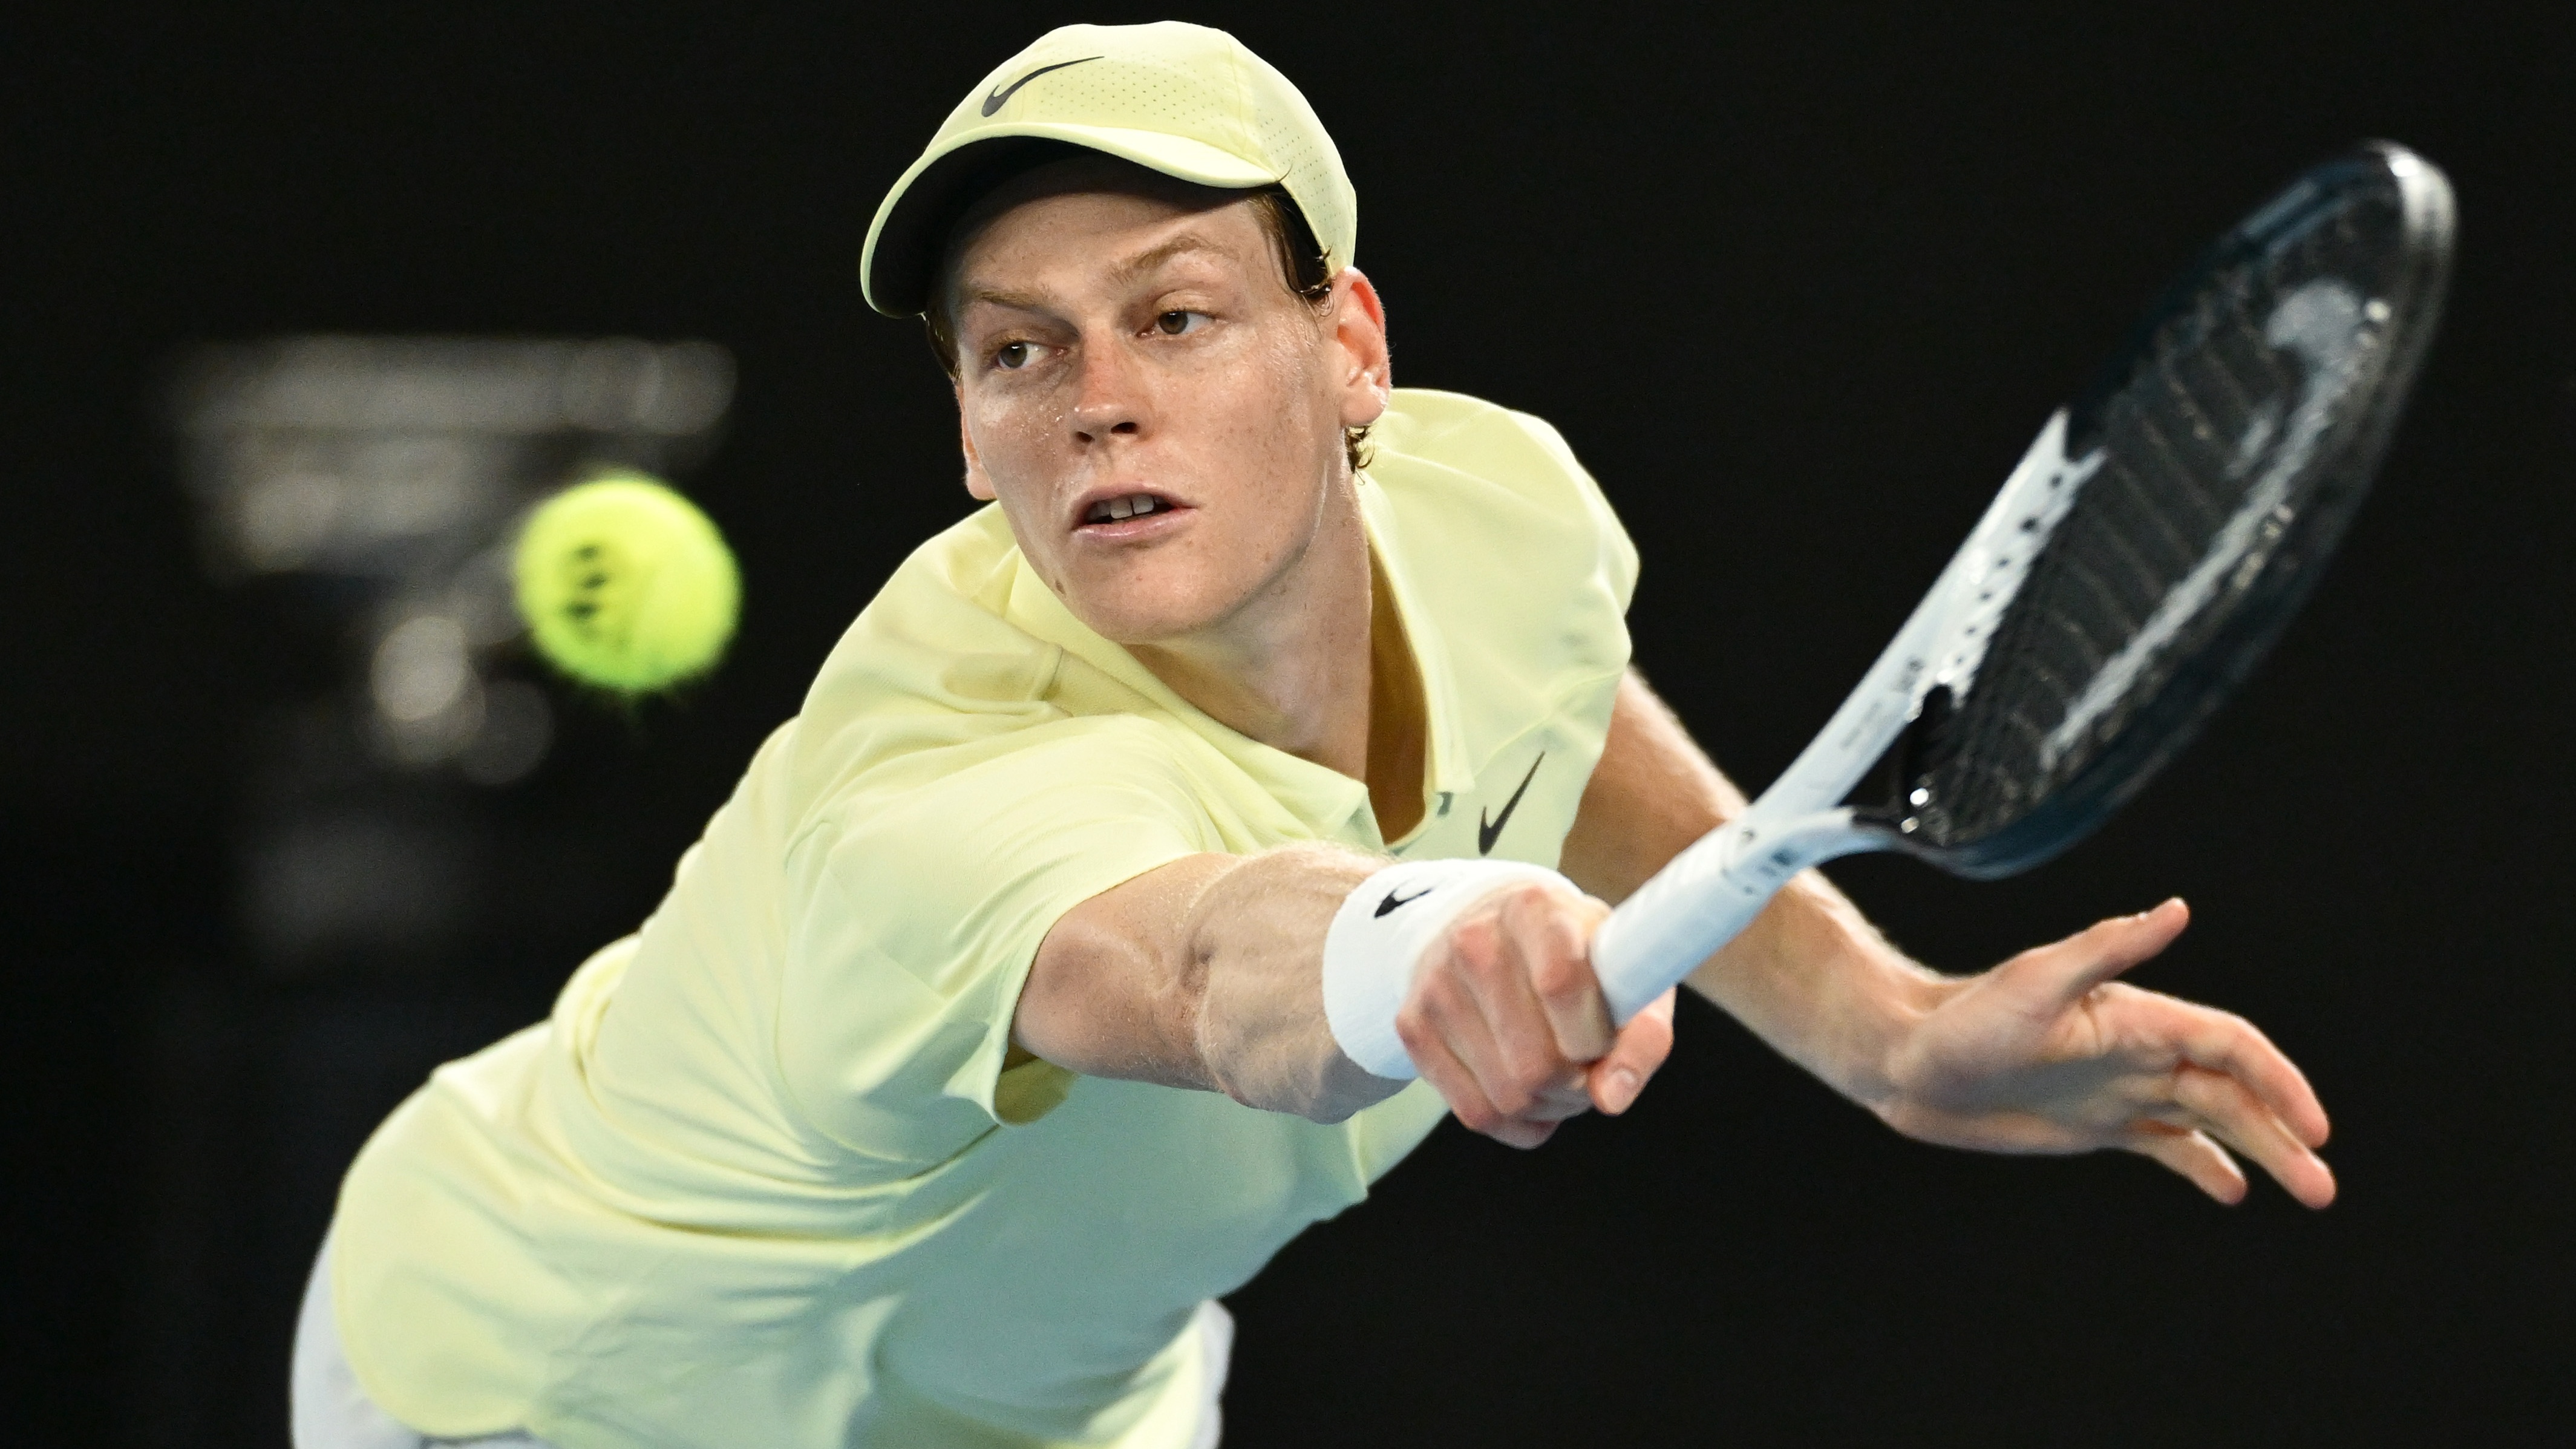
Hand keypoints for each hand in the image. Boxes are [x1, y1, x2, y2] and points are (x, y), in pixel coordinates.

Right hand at [1397, 881, 1677, 1147]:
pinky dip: (1517, 1122)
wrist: (1489, 930)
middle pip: (1535, 1062)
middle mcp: (1475, 940)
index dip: (1594, 1038)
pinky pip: (1475, 1113)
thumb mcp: (1626, 973)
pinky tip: (1530, 1092)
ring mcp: (1436, 985)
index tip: (1604, 1040)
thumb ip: (1643, 1033)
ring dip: (1549, 1106)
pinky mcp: (1413, 1026)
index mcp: (1535, 908)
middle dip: (1577, 1085)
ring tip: (1560, 1076)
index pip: (1561, 985)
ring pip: (1507, 1097)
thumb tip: (1612, 1098)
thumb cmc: (1577, 956)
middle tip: (1586, 1067)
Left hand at [1878, 899, 2334, 1207]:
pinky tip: (2233, 1191)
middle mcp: (2140, 1052)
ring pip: (2213, 1121)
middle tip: (2323, 1187)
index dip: (2278, 1082)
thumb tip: (2177, 909)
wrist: (1909, 1058)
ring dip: (2261, 1152)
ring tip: (2308, 1192)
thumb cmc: (1965, 1016)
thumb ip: (2107, 947)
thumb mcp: (2035, 981)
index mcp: (2138, 1018)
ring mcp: (2122, 1090)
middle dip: (2283, 1134)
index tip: (2313, 1128)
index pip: (2231, 1046)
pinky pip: (2168, 1146)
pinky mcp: (2098, 1124)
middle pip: (2234, 1092)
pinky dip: (2204, 1165)